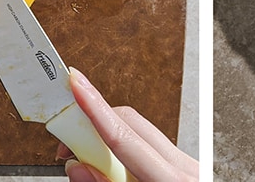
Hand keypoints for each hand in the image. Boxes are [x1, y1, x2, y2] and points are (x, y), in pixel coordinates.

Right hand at [60, 68, 197, 181]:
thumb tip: (76, 167)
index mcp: (171, 179)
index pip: (123, 135)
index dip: (95, 107)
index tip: (76, 82)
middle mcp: (184, 166)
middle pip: (131, 124)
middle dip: (94, 123)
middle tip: (66, 144)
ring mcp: (188, 164)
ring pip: (140, 132)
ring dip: (109, 139)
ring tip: (88, 161)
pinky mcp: (185, 166)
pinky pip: (151, 145)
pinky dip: (127, 149)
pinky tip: (114, 166)